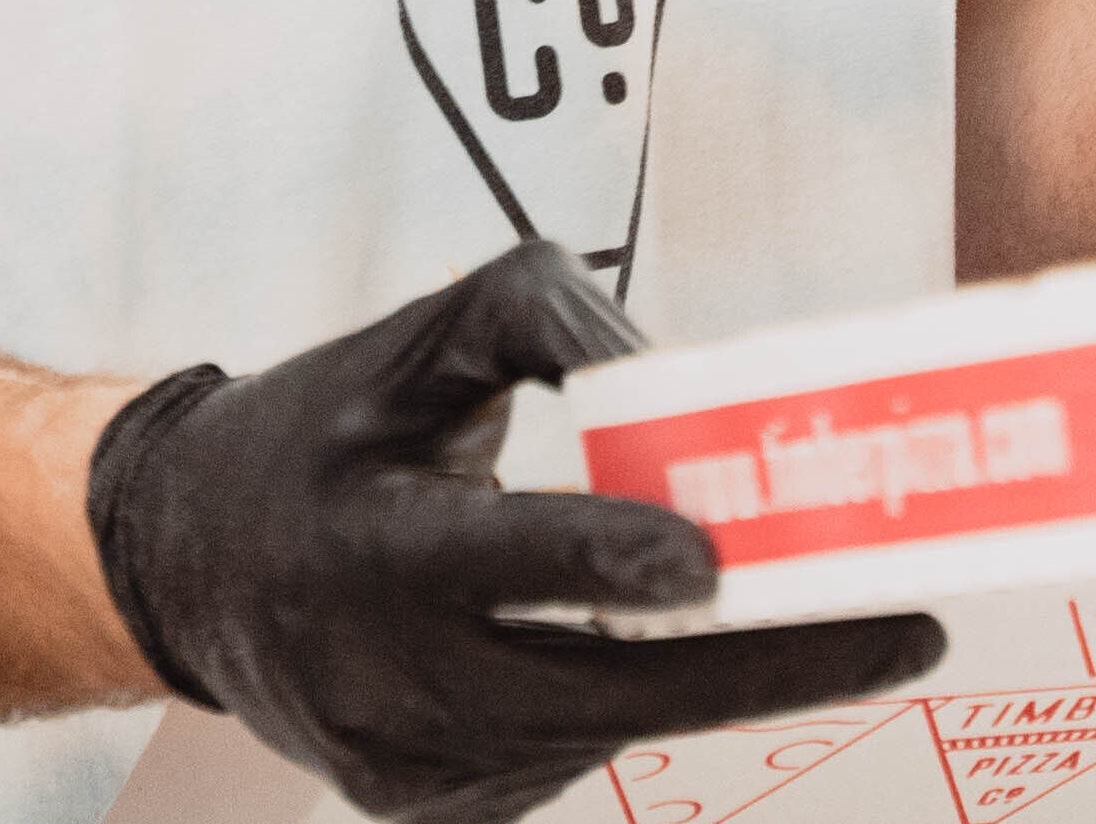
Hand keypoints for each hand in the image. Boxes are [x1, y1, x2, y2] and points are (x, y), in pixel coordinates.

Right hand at [86, 242, 948, 823]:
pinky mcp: (426, 812)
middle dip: (764, 664)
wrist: (189, 564)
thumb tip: (681, 377)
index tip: (712, 560)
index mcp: (362, 535)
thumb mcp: (422, 339)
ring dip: (711, 679)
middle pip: (592, 686)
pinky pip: (566, 760)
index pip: (494, 558)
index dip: (602, 561)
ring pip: (599, 730)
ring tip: (809, 616)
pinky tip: (634, 646)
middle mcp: (372, 668)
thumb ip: (554, 321)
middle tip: (905, 633)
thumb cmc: (329, 430)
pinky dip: (623, 703)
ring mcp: (399, 762)